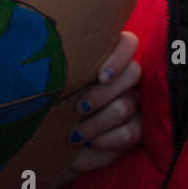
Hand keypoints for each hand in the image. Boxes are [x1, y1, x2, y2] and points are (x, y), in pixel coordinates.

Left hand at [64, 31, 141, 178]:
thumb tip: (52, 58)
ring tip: (75, 132)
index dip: (119, 57)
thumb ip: (61, 69)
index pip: (128, 44)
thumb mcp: (54, 87)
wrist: (51, 144)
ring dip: (98, 121)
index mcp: (107, 58)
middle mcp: (125, 77)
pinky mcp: (136, 128)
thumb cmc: (51, 107)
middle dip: (102, 94)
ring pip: (126, 105)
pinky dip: (107, 139)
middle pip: (132, 73)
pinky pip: (130, 132)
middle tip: (79, 108)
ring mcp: (134, 102)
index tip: (101, 76)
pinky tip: (90, 142)